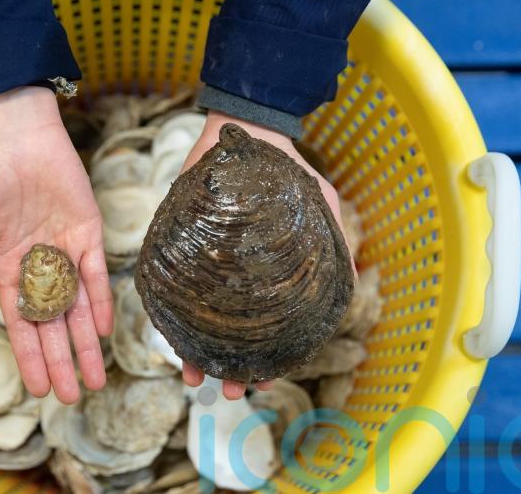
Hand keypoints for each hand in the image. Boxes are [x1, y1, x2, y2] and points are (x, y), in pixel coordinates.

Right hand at [0, 87, 112, 403]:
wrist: (15, 132)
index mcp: (9, 268)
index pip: (22, 323)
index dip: (30, 356)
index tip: (38, 389)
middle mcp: (41, 265)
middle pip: (54, 325)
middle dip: (62, 361)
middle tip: (73, 396)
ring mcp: (66, 250)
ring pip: (79, 307)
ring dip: (86, 343)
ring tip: (95, 378)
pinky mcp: (89, 230)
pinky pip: (96, 272)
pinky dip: (101, 300)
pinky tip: (103, 330)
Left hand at [179, 110, 351, 399]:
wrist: (246, 129)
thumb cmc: (285, 172)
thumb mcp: (318, 205)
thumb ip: (334, 242)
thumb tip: (352, 282)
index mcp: (268, 276)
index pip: (270, 327)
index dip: (269, 357)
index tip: (263, 381)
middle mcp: (236, 277)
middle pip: (232, 332)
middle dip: (230, 365)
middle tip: (226, 391)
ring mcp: (206, 265)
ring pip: (200, 318)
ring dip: (198, 350)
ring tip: (194, 376)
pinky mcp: (180, 247)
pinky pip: (172, 285)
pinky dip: (171, 312)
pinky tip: (168, 334)